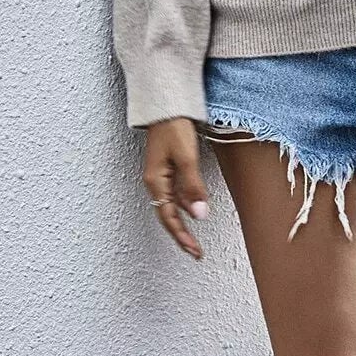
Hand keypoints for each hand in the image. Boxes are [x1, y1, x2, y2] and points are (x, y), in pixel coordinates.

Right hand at [143, 117, 210, 259]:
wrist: (166, 104)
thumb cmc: (173, 126)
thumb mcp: (186, 157)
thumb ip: (193, 187)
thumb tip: (199, 215)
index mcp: (155, 182)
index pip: (169, 217)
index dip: (182, 236)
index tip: (195, 251)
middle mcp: (155, 182)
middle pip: (168, 216)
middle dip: (181, 236)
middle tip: (195, 252)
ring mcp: (160, 176)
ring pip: (171, 206)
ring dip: (183, 223)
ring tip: (194, 239)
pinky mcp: (167, 168)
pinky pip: (175, 194)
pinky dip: (185, 206)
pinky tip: (194, 210)